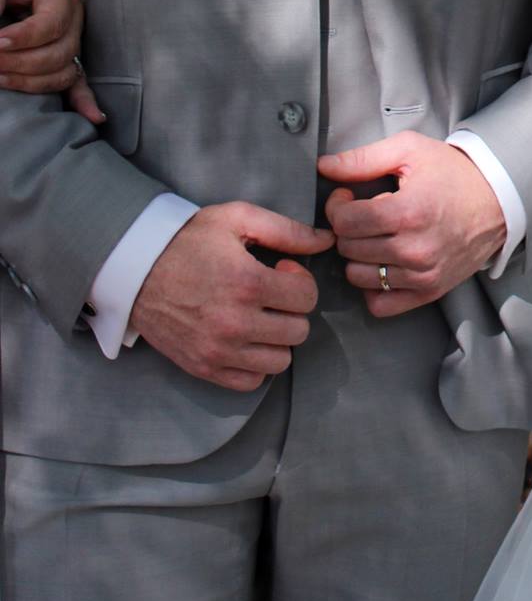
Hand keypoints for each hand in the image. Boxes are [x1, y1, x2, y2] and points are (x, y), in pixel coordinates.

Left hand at [0, 0, 97, 120]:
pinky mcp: (63, 55)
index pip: (52, 22)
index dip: (24, 37)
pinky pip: (78, 82)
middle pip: (60, 52)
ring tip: (0, 78)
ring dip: (31, 81)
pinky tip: (93, 117)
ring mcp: (71, 38)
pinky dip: (84, 100)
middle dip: (21, 63)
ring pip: (63, 71)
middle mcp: (72, 17)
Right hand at [129, 202, 332, 390]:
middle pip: (298, 331)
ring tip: (259, 316)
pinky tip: (246, 339)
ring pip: (280, 360)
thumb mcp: (237, 219)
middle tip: (270, 294)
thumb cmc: (189, 239)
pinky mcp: (203, 368)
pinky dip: (256, 364)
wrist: (136, 268)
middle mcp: (236, 323)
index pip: (307, 298)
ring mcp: (219, 350)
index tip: (281, 271)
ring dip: (277, 338)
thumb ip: (287, 230)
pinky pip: (251, 381)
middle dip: (291, 309)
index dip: (300, 281)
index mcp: (248, 283)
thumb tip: (327, 241)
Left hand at [317, 134, 507, 316]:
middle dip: (348, 228)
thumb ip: (362, 159)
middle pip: (348, 248)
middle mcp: (414, 249)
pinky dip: (374, 286)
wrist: (498, 200)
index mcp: (408, 212)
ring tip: (376, 236)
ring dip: (359, 256)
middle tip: (365, 213)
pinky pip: (380, 304)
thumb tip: (323, 166)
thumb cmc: (453, 173)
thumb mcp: (410, 152)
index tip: (348, 197)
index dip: (338, 206)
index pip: (344, 222)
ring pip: (358, 277)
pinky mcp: (429, 291)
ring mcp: (422, 274)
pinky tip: (383, 262)